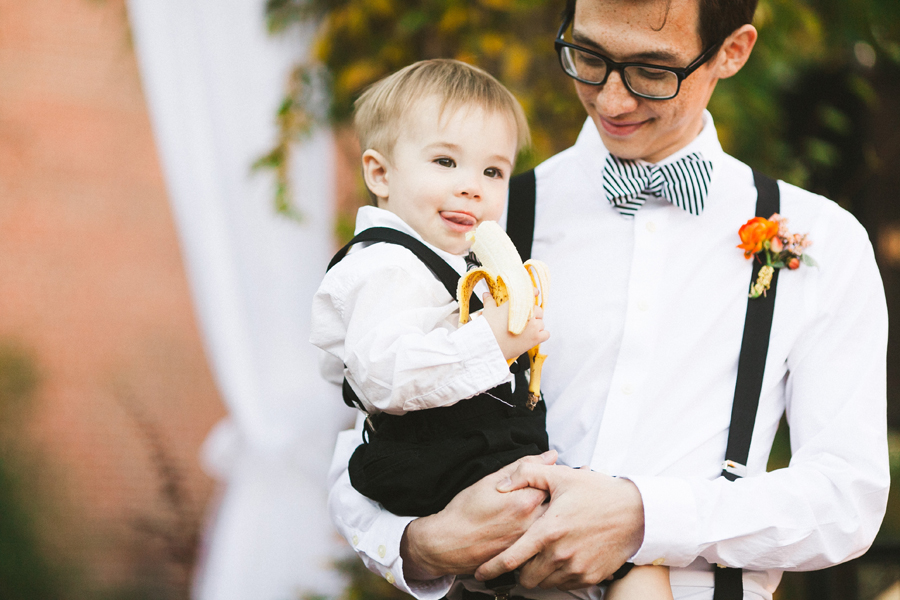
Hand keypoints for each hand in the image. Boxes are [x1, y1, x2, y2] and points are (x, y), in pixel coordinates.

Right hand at [400, 450, 557, 579]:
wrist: (447, 543)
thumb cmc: (465, 510)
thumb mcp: (491, 480)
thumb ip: (524, 466)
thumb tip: (551, 456)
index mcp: (527, 500)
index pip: (558, 484)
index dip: (560, 479)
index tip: (560, 478)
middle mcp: (533, 523)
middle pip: (561, 508)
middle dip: (564, 500)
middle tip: (561, 495)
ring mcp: (531, 544)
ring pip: (554, 527)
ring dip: (556, 518)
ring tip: (551, 513)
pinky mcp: (525, 558)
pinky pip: (544, 544)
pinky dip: (546, 536)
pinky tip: (541, 532)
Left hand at [474, 463, 644, 590]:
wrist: (637, 513)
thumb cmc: (598, 492)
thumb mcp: (562, 476)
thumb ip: (527, 474)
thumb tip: (502, 484)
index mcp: (549, 531)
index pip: (511, 558)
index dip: (492, 568)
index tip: (480, 572)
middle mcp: (560, 555)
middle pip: (526, 577)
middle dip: (519, 570)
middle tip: (523, 555)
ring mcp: (576, 569)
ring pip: (544, 583)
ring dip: (538, 573)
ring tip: (543, 554)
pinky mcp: (590, 577)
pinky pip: (564, 584)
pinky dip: (558, 576)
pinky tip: (563, 557)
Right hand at [482, 291, 549, 360]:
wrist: (488, 344)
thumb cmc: (488, 328)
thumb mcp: (488, 311)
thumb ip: (489, 301)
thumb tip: (486, 295)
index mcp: (519, 304)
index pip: (533, 293)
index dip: (533, 294)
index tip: (533, 295)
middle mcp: (529, 313)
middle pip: (538, 310)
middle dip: (532, 314)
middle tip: (523, 319)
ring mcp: (534, 326)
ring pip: (541, 323)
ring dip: (535, 326)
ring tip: (524, 330)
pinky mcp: (536, 338)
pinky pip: (546, 334)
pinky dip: (540, 335)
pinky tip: (532, 336)